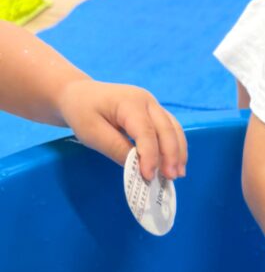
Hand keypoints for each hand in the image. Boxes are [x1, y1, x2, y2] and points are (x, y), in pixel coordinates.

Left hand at [57, 79, 187, 180]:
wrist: (80, 94)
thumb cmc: (82, 112)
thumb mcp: (91, 133)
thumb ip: (116, 148)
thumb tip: (137, 167)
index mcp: (129, 102)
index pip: (145, 131)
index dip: (150, 155)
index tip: (148, 176)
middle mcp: (146, 101)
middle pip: (166, 128)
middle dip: (171, 154)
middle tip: (171, 177)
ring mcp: (152, 105)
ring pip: (173, 128)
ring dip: (178, 151)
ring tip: (178, 173)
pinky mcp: (153, 112)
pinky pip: (170, 128)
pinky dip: (174, 146)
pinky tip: (175, 162)